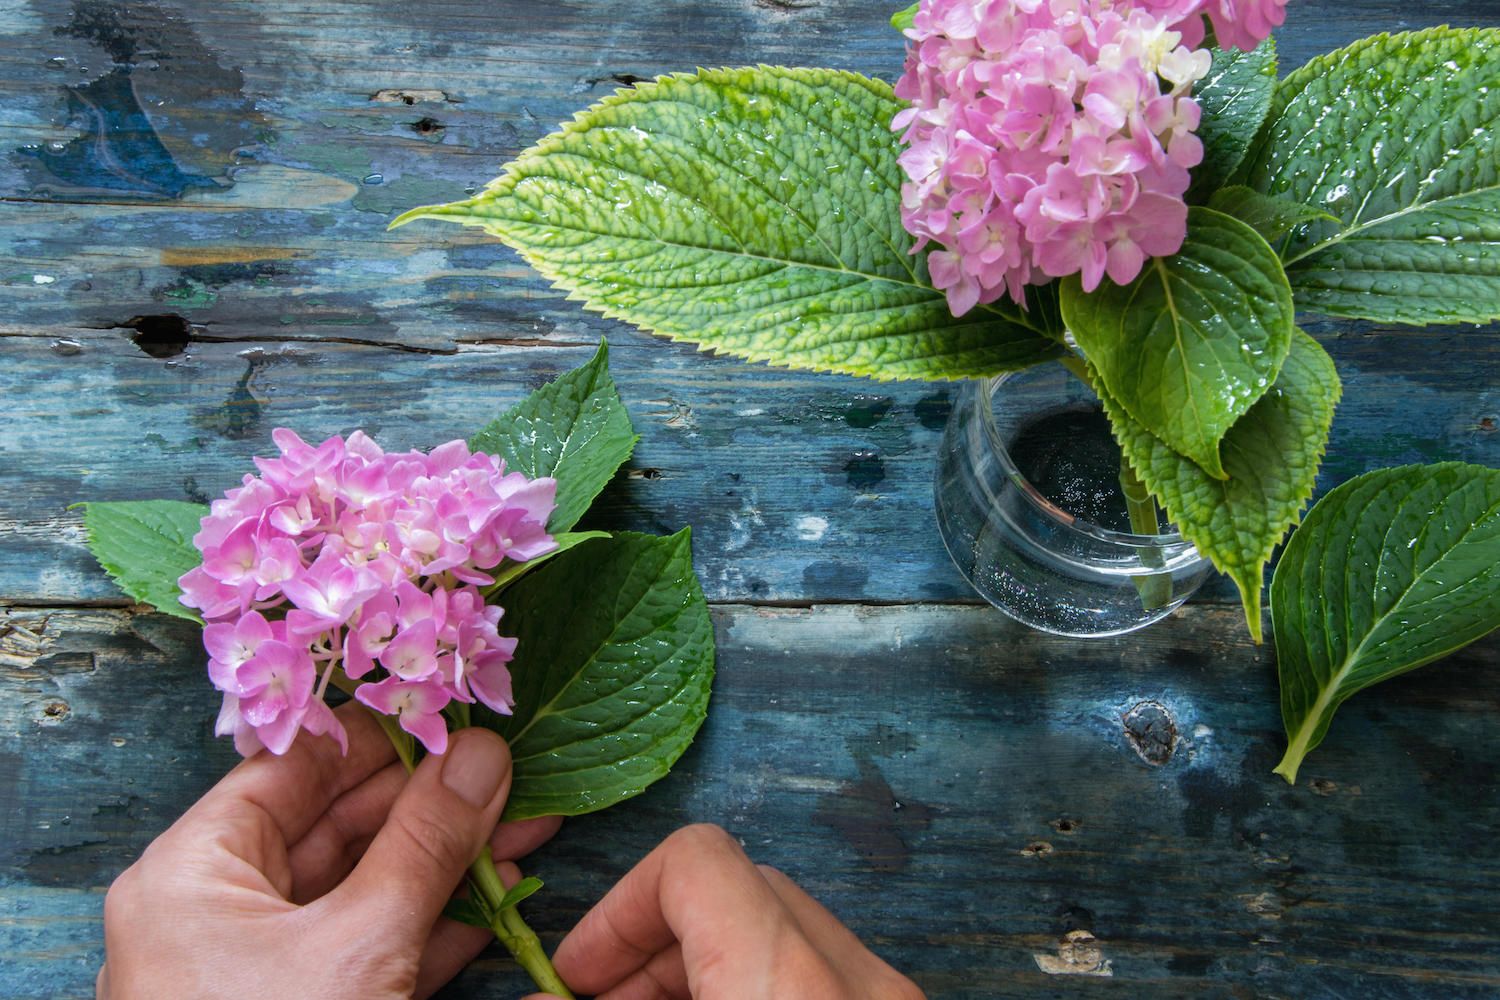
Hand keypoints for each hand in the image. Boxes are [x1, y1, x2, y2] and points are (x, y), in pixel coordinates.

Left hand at [98, 704, 559, 999]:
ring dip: (449, 859)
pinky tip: (501, 895)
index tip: (458, 709)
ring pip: (367, 886)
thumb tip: (483, 753)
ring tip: (530, 826)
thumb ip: (426, 843)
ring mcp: (265, 964)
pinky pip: (374, 943)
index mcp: (197, 872)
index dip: (379, 734)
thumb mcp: (361, 943)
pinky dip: (436, 921)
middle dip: (434, 799)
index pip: (293, 767)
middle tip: (513, 770)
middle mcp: (221, 908)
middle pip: (338, 824)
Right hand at [527, 824, 924, 999]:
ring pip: (781, 938)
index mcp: (791, 984)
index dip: (616, 910)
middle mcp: (861, 981)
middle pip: (738, 894)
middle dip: (651, 945)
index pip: (696, 860)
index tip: (572, 978)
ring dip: (699, 970)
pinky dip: (753, 993)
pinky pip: (818, 983)